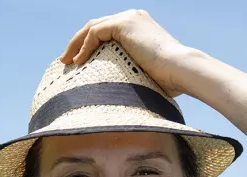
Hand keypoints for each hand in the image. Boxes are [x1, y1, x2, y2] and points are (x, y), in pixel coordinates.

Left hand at [61, 9, 196, 96]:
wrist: (180, 70)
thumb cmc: (169, 80)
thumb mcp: (146, 72)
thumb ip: (131, 70)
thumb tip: (120, 90)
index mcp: (138, 26)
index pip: (107, 32)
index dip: (90, 46)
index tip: (79, 63)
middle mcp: (132, 17)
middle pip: (96, 27)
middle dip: (78, 43)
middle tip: (67, 61)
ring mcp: (128, 18)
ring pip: (92, 27)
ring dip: (76, 44)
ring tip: (66, 62)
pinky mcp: (123, 24)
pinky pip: (95, 33)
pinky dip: (84, 47)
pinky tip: (78, 61)